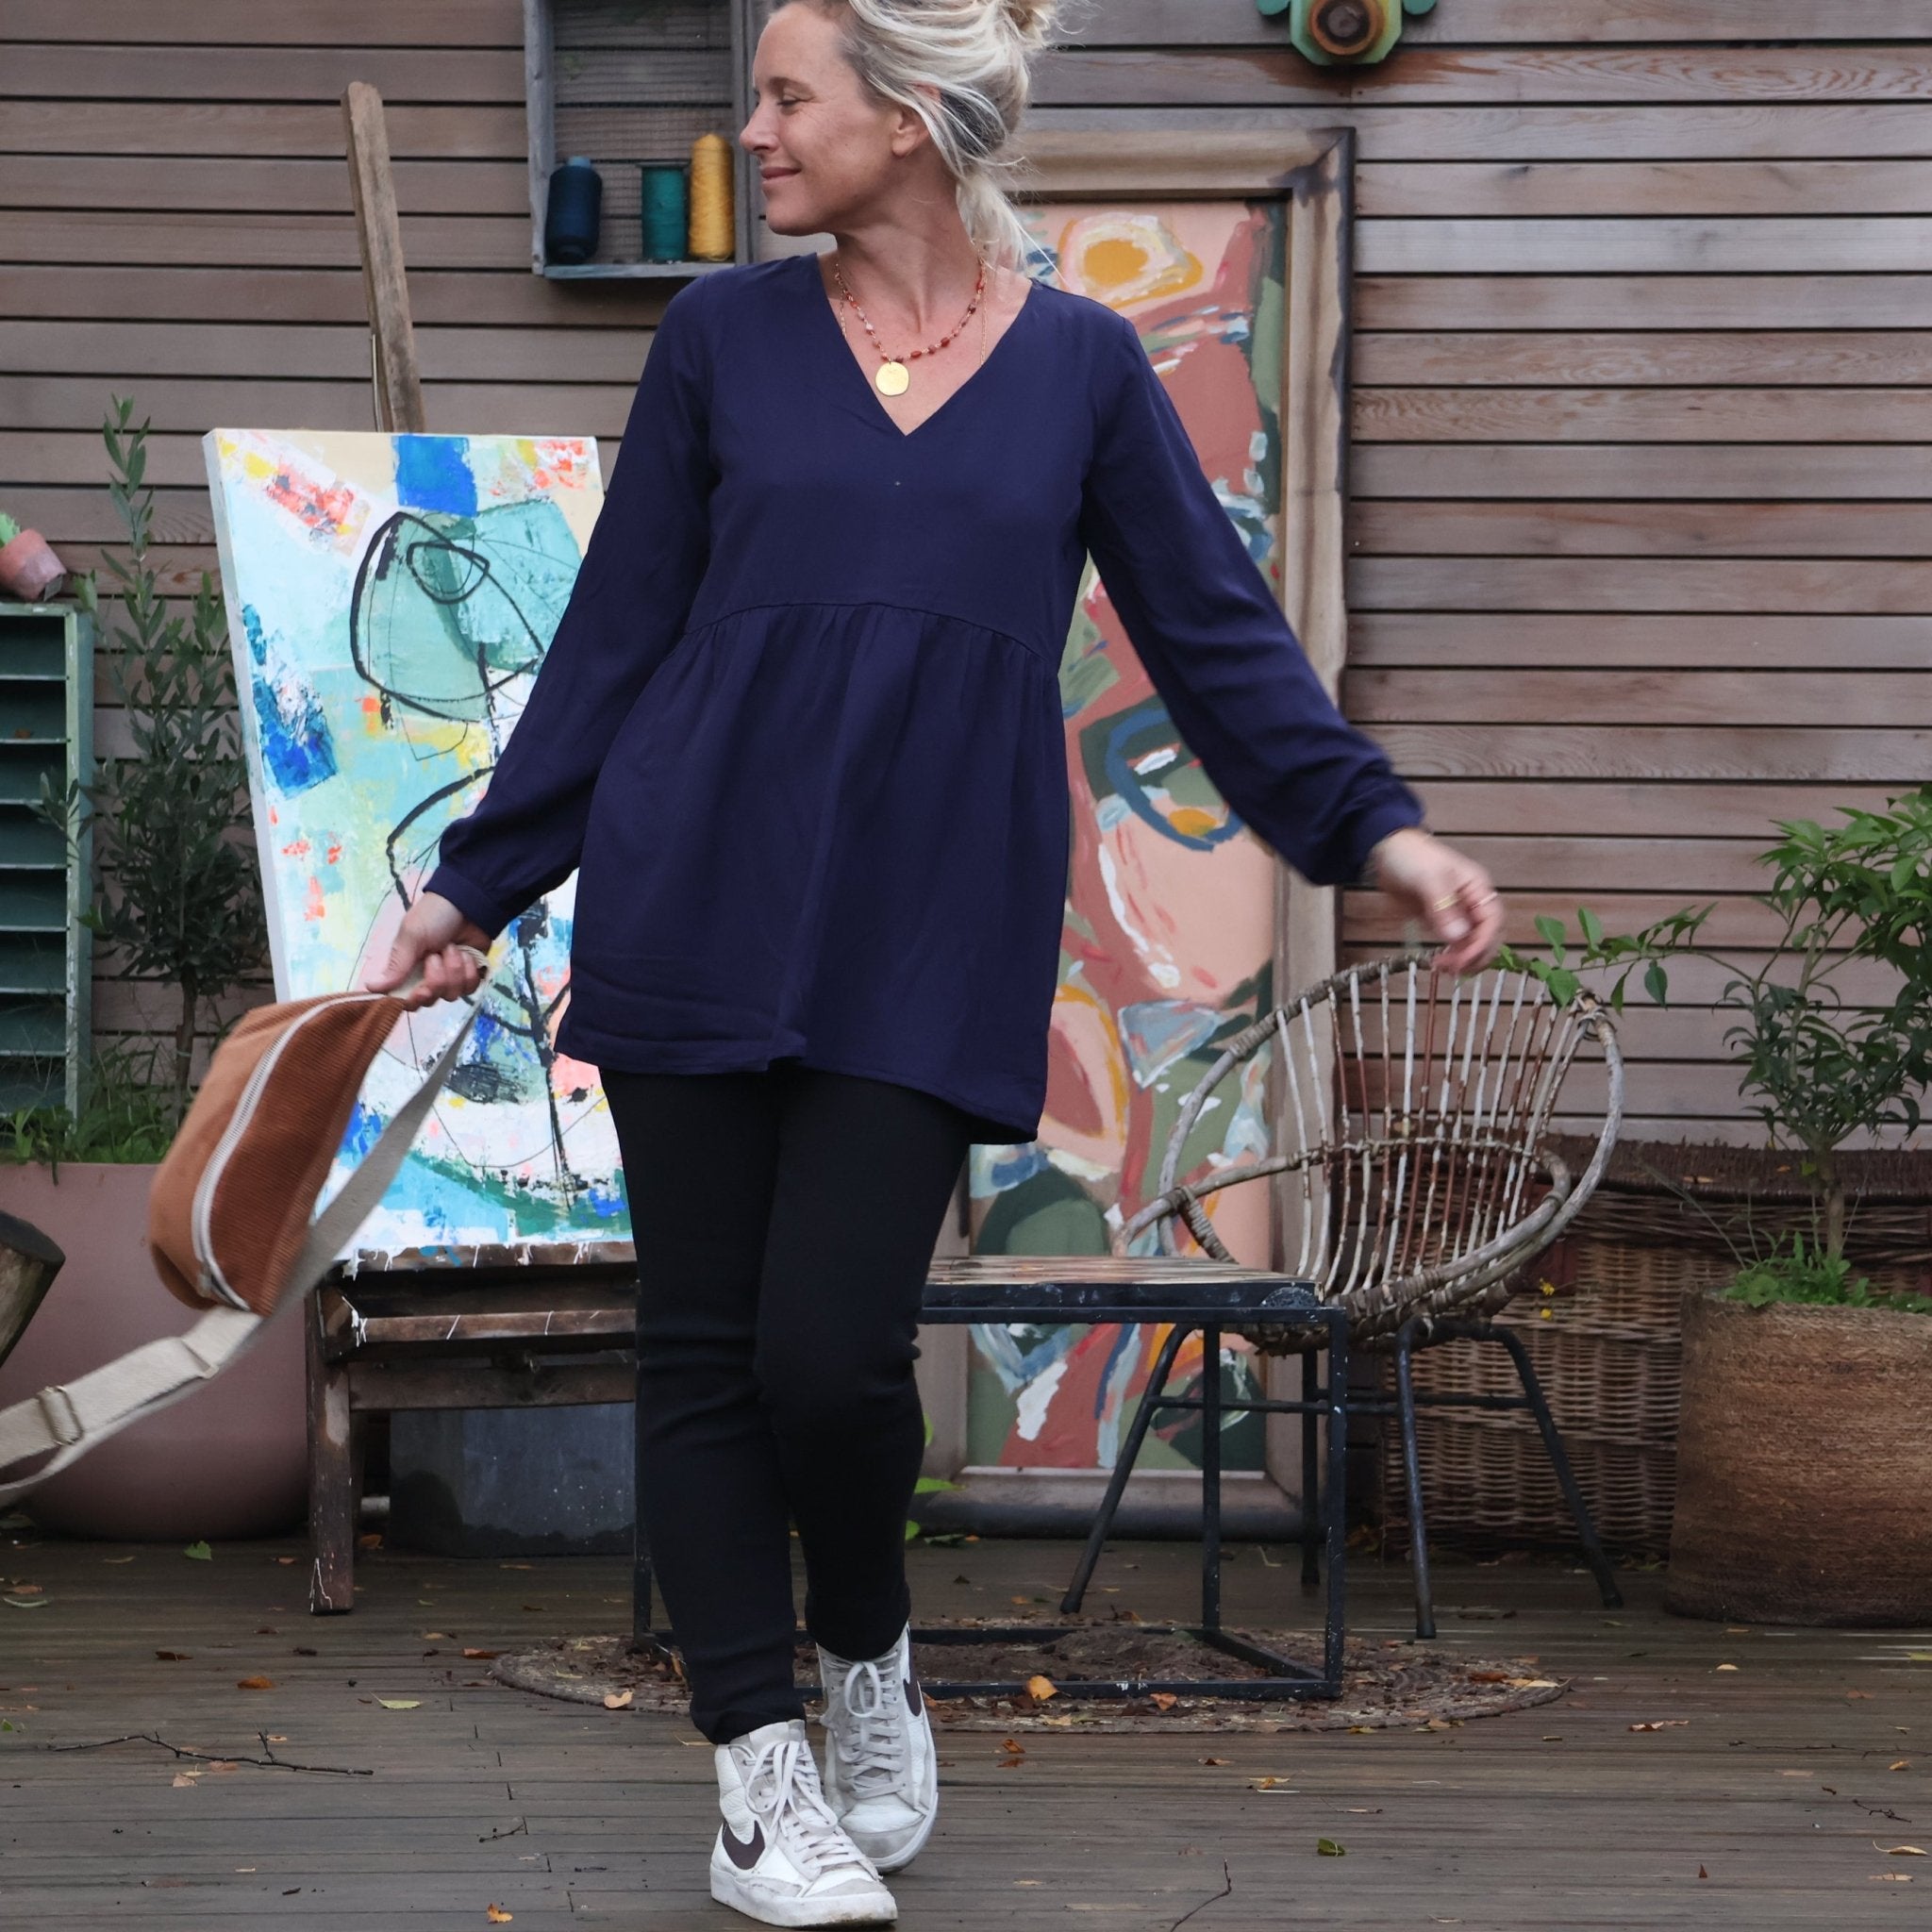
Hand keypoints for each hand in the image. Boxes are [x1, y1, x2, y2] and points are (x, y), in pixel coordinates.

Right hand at [361, 890, 492, 1008]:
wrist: (469, 904)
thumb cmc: (434, 915)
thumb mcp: (411, 935)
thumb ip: (396, 965)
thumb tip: (370, 987)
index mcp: (407, 969)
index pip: (405, 999)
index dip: (414, 1000)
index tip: (422, 989)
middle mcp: (426, 977)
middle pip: (430, 1000)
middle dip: (436, 980)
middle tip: (435, 958)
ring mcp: (450, 978)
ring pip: (451, 995)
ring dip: (453, 969)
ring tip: (451, 947)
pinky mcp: (469, 976)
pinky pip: (470, 989)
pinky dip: (469, 971)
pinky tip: (467, 954)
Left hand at [1365, 826, 1503, 977]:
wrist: (1388, 851)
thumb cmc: (1412, 857)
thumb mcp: (1428, 878)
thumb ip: (1442, 907)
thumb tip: (1457, 936)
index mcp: (1478, 888)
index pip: (1492, 921)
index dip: (1482, 943)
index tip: (1464, 959)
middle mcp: (1472, 903)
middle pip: (1487, 936)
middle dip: (1475, 955)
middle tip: (1453, 969)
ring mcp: (1457, 914)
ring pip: (1471, 944)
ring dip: (1463, 959)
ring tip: (1443, 969)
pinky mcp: (1442, 922)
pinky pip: (1454, 944)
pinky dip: (1451, 956)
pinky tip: (1439, 963)